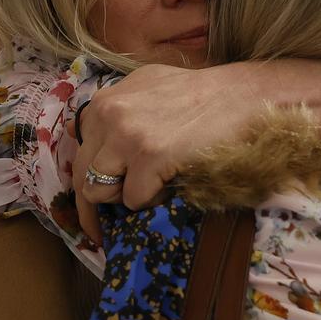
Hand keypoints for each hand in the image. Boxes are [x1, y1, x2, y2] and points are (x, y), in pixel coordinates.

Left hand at [71, 63, 259, 211]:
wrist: (242, 96)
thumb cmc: (203, 94)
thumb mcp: (149, 88)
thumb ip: (120, 112)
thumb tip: (92, 141)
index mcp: (106, 100)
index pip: (78, 149)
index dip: (88, 177)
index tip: (96, 199)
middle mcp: (109, 113)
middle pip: (81, 175)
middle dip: (91, 207)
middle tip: (98, 231)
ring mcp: (126, 134)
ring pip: (99, 191)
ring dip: (124, 199)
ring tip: (151, 188)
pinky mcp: (149, 156)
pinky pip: (134, 200)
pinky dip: (152, 201)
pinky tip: (170, 185)